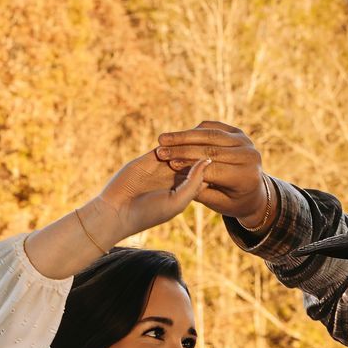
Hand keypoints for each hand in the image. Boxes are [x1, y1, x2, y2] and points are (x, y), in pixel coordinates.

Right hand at [87, 145, 212, 240]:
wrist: (118, 210)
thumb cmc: (149, 212)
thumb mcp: (177, 201)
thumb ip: (194, 182)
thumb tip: (208, 160)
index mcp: (188, 191)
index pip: (208, 174)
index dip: (218, 165)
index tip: (230, 159)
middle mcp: (177, 177)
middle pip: (197, 159)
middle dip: (206, 151)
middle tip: (219, 141)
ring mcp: (164, 166)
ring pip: (183, 149)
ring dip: (190, 143)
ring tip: (202, 135)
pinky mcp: (150, 157)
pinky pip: (166, 145)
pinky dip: (173, 139)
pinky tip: (182, 135)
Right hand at [155, 121, 272, 229]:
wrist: (253, 191)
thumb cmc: (231, 202)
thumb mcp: (217, 204)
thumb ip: (201, 192)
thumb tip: (180, 177)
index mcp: (245, 177)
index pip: (212, 168)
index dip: (189, 165)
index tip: (170, 164)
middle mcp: (249, 156)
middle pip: (210, 148)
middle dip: (183, 149)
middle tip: (161, 150)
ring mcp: (245, 141)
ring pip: (210, 134)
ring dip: (184, 136)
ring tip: (163, 139)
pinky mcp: (238, 132)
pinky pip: (212, 127)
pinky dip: (194, 131)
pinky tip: (177, 136)